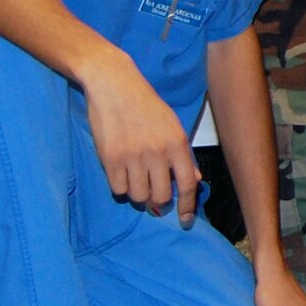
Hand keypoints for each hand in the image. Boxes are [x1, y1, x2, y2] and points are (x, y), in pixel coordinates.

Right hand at [80, 51, 201, 225]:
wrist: (114, 85)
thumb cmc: (145, 104)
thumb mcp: (171, 125)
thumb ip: (182, 155)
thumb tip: (194, 181)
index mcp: (177, 143)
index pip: (188, 184)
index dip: (188, 206)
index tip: (185, 220)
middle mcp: (157, 152)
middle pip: (161, 197)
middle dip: (158, 202)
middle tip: (153, 195)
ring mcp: (133, 156)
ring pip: (138, 196)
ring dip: (138, 194)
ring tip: (135, 179)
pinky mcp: (111, 159)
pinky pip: (118, 190)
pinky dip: (120, 187)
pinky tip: (121, 173)